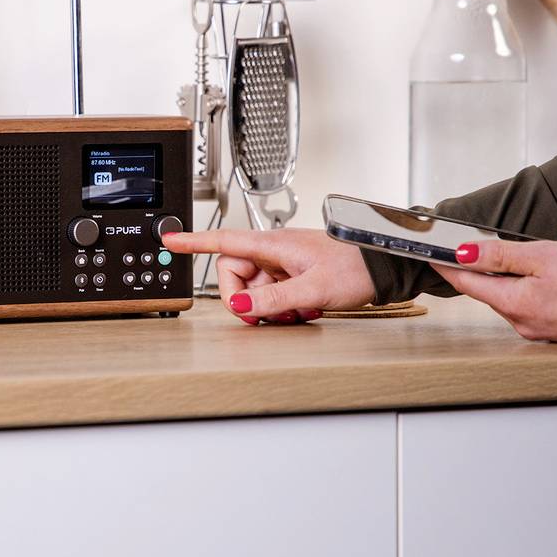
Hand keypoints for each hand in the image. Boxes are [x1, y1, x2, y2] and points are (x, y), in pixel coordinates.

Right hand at [163, 228, 374, 324]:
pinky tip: (303, 310)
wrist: (384, 266)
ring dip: (269, 308)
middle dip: (244, 300)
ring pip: (256, 290)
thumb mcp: (313, 289)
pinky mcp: (295, 276)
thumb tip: (243, 306)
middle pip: (236, 275)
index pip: (225, 242)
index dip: (195, 241)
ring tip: (295, 312)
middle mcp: (275, 252)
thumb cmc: (356, 266)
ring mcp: (285, 265)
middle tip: (260, 316)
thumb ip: (274, 299)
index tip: (172, 240)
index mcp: (274, 245)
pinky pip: (274, 295)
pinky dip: (283, 308)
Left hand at [431, 233, 556, 343]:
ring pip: (522, 292)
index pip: (468, 283)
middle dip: (504, 265)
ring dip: (533, 271)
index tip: (435, 257)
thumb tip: (464, 255)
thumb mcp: (540, 256)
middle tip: (522, 247)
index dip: (450, 267)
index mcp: (513, 304)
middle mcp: (522, 322)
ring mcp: (540, 329)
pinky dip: (550, 281)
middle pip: (496, 289)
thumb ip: (499, 256)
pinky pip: (542, 300)